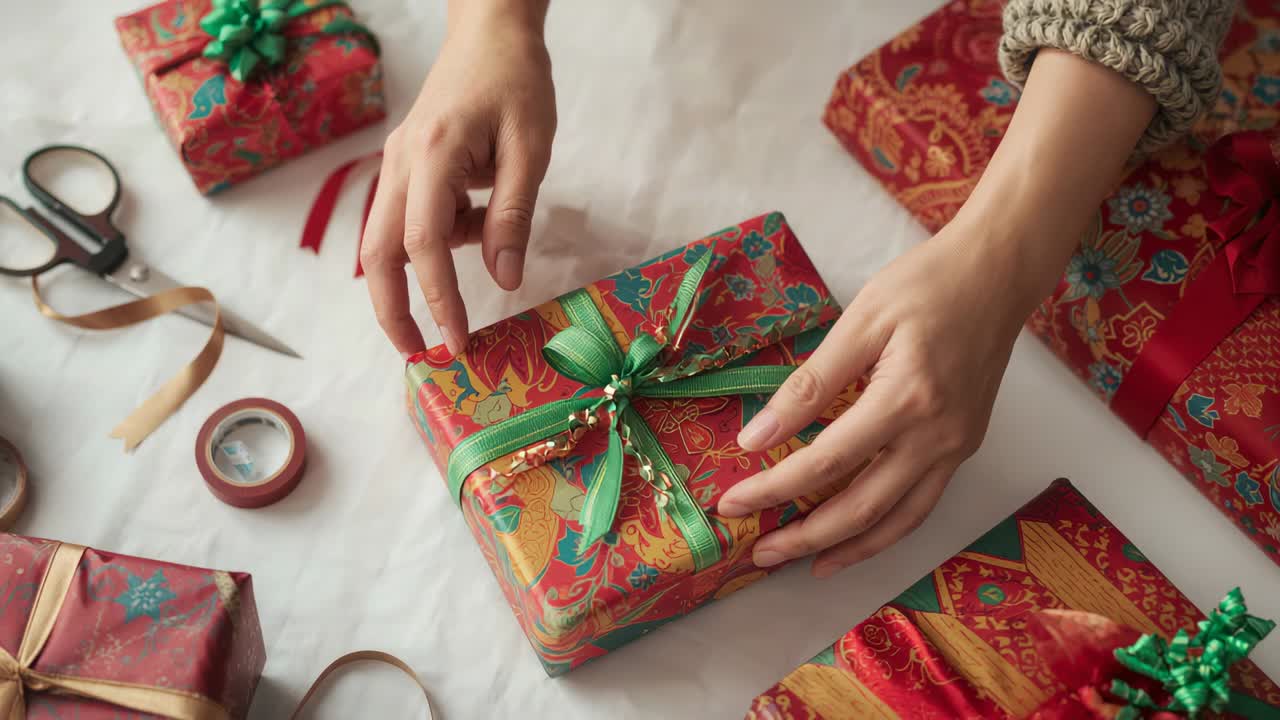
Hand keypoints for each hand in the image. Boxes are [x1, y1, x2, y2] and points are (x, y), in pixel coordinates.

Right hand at [362, 2, 555, 356]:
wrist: (490, 33)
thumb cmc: (516, 81)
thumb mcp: (531, 148)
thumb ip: (514, 215)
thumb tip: (505, 279)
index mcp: (432, 154)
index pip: (424, 243)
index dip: (438, 300)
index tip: (457, 343)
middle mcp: (401, 162)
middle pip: (378, 253)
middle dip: (393, 310)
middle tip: (419, 355)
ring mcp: (398, 164)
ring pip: (389, 240)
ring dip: (419, 276)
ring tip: (464, 294)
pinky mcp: (407, 167)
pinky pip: (413, 219)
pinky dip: (440, 242)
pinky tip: (480, 225)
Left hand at [717, 221, 1033, 577]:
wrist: (998, 273)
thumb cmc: (925, 285)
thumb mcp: (859, 322)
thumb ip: (809, 384)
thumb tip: (757, 436)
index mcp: (905, 399)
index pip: (824, 461)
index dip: (773, 488)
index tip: (731, 502)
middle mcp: (937, 436)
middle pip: (860, 507)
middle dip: (803, 536)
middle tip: (757, 553)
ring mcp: (957, 447)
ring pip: (896, 521)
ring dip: (846, 549)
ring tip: (800, 564)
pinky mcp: (964, 447)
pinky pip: (920, 505)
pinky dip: (886, 532)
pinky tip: (854, 541)